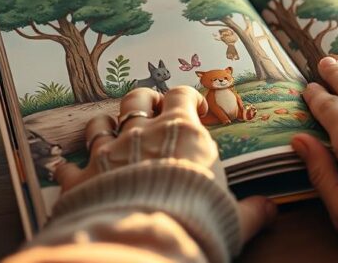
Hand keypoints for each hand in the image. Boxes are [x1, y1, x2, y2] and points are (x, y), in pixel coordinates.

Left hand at [54, 86, 275, 242]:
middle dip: (143, 102)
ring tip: (110, 133)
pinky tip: (67, 169)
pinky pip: (67, 165)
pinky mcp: (79, 179)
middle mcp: (142, 134)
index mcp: (183, 132)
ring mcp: (106, 153)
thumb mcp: (233, 218)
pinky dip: (68, 166)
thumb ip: (251, 211)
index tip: (195, 108)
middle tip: (151, 113)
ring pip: (98, 123)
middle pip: (136, 99)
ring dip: (104, 126)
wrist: (142, 242)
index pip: (182, 95)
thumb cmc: (195, 221)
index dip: (187, 98)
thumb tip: (270, 210)